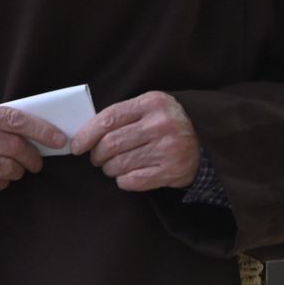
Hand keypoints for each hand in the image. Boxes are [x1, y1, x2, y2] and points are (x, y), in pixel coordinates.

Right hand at [0, 100, 65, 200]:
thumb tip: (33, 129)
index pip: (15, 120)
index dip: (41, 130)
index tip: (58, 139)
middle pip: (14, 146)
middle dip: (32, 157)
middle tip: (37, 162)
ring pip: (7, 168)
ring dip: (18, 171)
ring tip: (15, 169)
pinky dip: (2, 182)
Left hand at [70, 91, 199, 191]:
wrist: (206, 139)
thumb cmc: (168, 122)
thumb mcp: (151, 106)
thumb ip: (123, 114)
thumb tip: (85, 133)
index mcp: (152, 103)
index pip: (109, 119)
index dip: (87, 134)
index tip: (77, 146)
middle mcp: (160, 125)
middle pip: (111, 144)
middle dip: (96, 155)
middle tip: (96, 158)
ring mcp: (167, 149)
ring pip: (119, 164)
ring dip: (109, 169)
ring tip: (112, 166)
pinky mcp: (172, 171)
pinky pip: (133, 181)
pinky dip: (123, 180)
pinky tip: (126, 176)